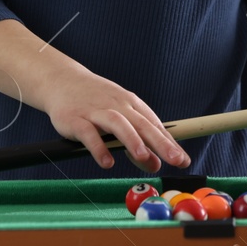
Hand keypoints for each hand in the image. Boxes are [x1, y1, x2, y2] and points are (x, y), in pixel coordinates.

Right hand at [40, 69, 191, 171]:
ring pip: (118, 124)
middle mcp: (117, 106)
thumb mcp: (120, 116)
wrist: (62, 80)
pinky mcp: (75, 119)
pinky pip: (88, 134)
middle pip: (142, 124)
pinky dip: (98, 147)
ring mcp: (96, 112)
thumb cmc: (96, 101)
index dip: (170, 143)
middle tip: (175, 159)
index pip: (154, 125)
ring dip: (132, 140)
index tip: (184, 160)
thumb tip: (156, 164)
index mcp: (131, 104)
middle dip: (161, 142)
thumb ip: (138, 141)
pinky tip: (107, 162)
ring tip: (143, 158)